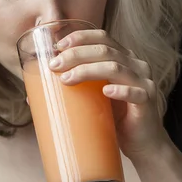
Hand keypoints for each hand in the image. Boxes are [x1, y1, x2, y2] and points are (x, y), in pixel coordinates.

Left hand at [48, 28, 169, 162]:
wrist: (142, 144)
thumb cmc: (116, 119)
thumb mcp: (94, 99)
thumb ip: (75, 89)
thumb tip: (34, 94)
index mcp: (123, 58)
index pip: (102, 37)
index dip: (80, 37)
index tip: (58, 46)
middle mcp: (135, 65)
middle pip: (105, 50)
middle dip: (76, 54)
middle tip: (55, 64)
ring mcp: (144, 82)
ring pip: (116, 68)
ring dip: (88, 70)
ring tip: (67, 79)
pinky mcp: (147, 101)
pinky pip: (135, 92)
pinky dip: (120, 91)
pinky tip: (106, 92)